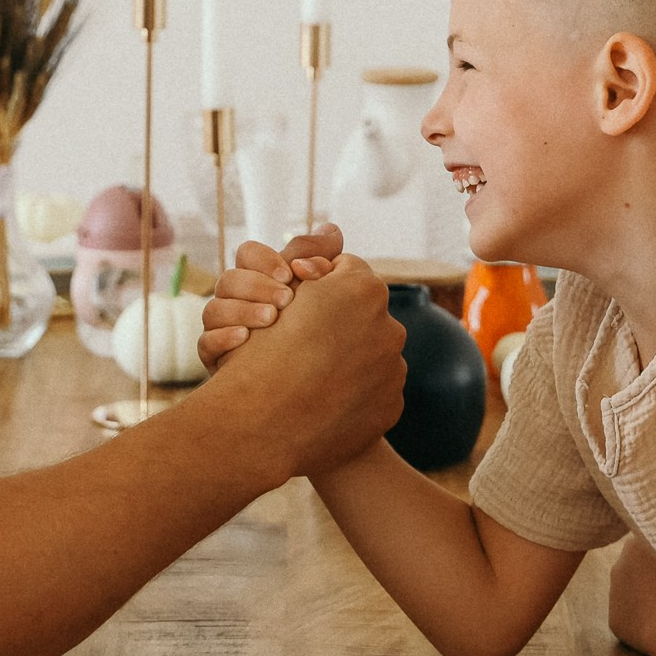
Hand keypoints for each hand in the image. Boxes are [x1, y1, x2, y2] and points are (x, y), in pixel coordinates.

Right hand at [198, 224, 343, 368]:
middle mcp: (234, 299)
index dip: (264, 259)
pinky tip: (245, 339)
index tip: (288, 274)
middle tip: (286, 300)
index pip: (247, 253)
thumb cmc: (310, 330)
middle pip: (228, 279)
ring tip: (271, 319)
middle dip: (257, 286)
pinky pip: (205, 342)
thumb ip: (321, 260)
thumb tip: (332, 230)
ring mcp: (220, 327)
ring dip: (243, 310)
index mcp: (257, 278)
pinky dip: (223, 337)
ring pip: (213, 309)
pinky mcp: (215, 357)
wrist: (304, 382)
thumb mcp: (318, 293)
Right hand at [198, 252, 405, 480]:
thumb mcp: (279, 290)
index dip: (311, 285)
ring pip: (368, 352)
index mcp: (362, 290)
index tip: (289, 306)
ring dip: (342, 357)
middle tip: (296, 341)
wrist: (262, 426)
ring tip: (305, 374)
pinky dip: (350, 392)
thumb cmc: (261, 349)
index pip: (342, 271)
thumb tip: (334, 230)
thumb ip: (310, 255)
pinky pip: (373, 390)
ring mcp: (394, 370)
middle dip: (329, 321)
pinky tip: (320, 399)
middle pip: (357, 312)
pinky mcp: (390, 406)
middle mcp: (389, 326)